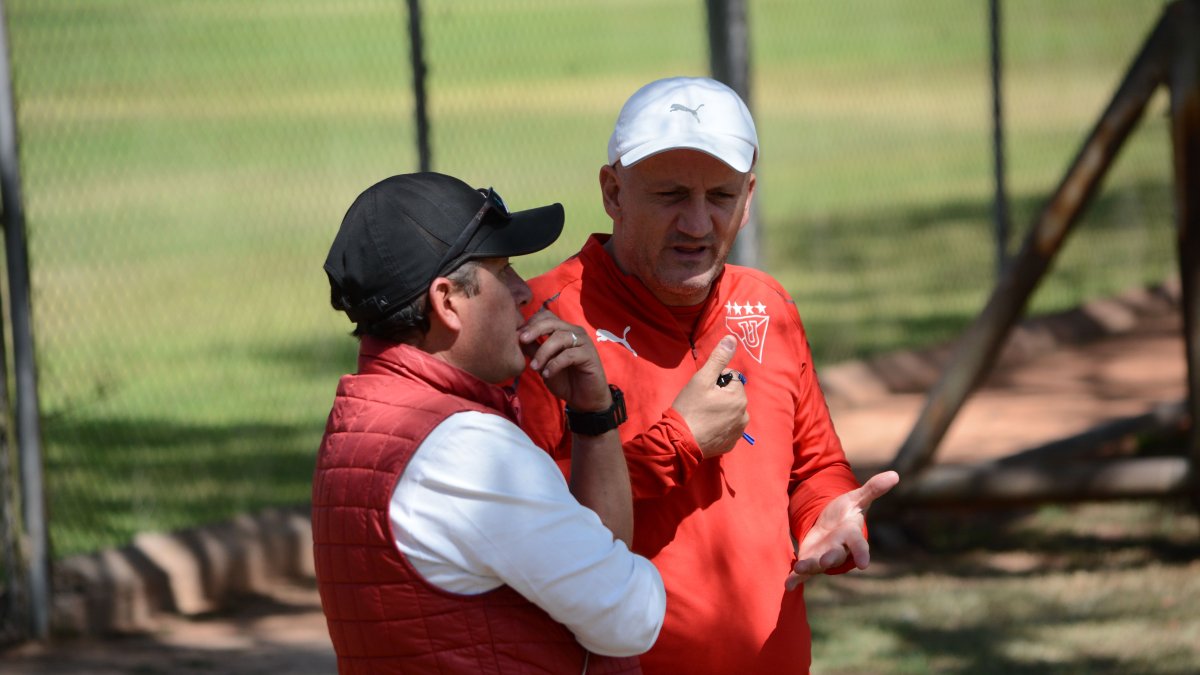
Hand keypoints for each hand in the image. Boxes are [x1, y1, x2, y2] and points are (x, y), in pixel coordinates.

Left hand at [519, 309, 610, 411]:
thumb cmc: (564, 379)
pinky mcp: (589, 354)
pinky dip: (554, 364)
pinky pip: (568, 355)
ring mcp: (583, 341)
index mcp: (563, 330)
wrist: (583, 398)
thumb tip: (517, 338)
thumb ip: (533, 349)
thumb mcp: (543, 363)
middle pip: (552, 322)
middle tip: (522, 340)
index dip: (531, 323)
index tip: (517, 336)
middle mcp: (574, 331)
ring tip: (534, 367)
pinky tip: (547, 374)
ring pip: (559, 337)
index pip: (546, 316)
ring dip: (543, 352)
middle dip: (534, 330)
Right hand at [671, 335, 747, 457]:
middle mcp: (744, 415)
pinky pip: (728, 428)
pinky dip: (719, 426)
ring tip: (702, 416)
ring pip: (730, 412)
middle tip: (701, 403)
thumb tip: (732, 339)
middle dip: (719, 396)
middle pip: (732, 396)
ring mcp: (738, 431)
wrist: (680, 441)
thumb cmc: (690, 407)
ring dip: (720, 411)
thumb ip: (718, 358)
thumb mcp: (702, 379)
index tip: (703, 391)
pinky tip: (705, 428)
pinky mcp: (731, 444)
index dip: (715, 381)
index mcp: (739, 397)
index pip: (731, 379)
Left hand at [785, 471, 899, 590]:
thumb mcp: (856, 499)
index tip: (863, 564)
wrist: (830, 528)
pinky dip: (796, 578)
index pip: (858, 544)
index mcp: (850, 535)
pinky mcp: (809, 561)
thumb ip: (872, 489)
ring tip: (799, 569)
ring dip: (809, 567)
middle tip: (825, 562)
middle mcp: (838, 549)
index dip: (861, 553)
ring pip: (817, 565)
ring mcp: (823, 557)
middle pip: (836, 556)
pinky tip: (789, 584)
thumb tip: (895, 475)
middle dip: (830, 559)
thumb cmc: (845, 513)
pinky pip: (803, 572)